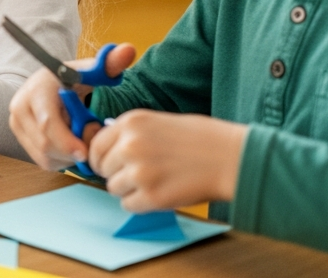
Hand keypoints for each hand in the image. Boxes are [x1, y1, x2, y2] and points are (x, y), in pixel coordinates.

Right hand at [8, 43, 136, 169]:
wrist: (50, 84)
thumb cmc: (74, 78)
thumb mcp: (93, 70)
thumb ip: (110, 63)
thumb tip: (128, 50)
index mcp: (38, 88)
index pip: (48, 123)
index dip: (67, 141)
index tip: (87, 152)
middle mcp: (20, 105)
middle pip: (45, 143)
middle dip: (71, 152)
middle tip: (91, 150)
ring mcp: (16, 122)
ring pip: (43, 155)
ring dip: (67, 157)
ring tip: (82, 144)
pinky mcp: (19, 136)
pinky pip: (41, 159)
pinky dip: (60, 160)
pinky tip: (71, 147)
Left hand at [90, 111, 247, 210]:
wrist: (231, 157)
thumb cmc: (201, 139)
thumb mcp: (158, 122)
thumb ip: (131, 135)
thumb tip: (109, 152)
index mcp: (130, 123)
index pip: (96, 145)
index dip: (102, 159)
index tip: (107, 166)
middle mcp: (129, 145)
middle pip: (103, 169)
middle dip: (118, 174)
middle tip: (141, 175)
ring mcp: (139, 171)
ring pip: (114, 189)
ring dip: (130, 190)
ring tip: (155, 183)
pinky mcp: (151, 196)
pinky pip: (128, 206)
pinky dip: (141, 204)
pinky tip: (161, 194)